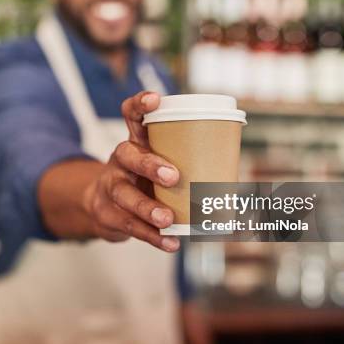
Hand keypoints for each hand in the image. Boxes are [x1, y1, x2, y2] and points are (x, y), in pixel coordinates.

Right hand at [83, 91, 180, 251]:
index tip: (156, 100)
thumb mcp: (156, 163)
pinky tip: (170, 243)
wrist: (101, 206)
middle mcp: (120, 161)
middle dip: (150, 165)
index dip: (140, 104)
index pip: (131, 115)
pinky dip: (152, 237)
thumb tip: (243, 183)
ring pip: (125, 195)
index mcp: (135, 142)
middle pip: (128, 156)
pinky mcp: (109, 215)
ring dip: (147, 207)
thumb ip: (187, 165)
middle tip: (173, 176)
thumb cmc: (142, 180)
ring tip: (167, 219)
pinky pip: (130, 226)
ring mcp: (111, 188)